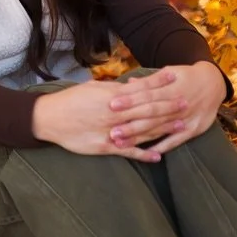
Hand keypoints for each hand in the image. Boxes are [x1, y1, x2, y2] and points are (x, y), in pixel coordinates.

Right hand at [31, 76, 176, 162]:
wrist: (50, 118)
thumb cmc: (71, 100)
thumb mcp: (93, 88)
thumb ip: (114, 88)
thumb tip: (132, 86)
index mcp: (112, 96)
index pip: (142, 90)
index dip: (160, 85)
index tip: (176, 80)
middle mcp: (115, 113)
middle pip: (147, 109)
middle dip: (168, 106)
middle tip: (187, 103)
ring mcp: (111, 131)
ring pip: (142, 130)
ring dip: (162, 128)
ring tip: (180, 126)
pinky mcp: (105, 146)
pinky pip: (128, 151)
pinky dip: (143, 154)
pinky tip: (158, 157)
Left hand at [110, 62, 226, 154]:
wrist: (213, 83)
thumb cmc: (186, 76)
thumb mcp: (169, 72)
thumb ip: (149, 80)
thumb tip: (128, 83)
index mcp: (169, 88)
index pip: (146, 95)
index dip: (129, 100)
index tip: (111, 105)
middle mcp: (177, 104)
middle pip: (151, 116)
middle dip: (131, 124)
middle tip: (112, 132)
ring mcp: (186, 118)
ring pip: (159, 130)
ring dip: (140, 138)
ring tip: (122, 144)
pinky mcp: (194, 129)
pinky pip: (176, 140)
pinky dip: (163, 146)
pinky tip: (149, 153)